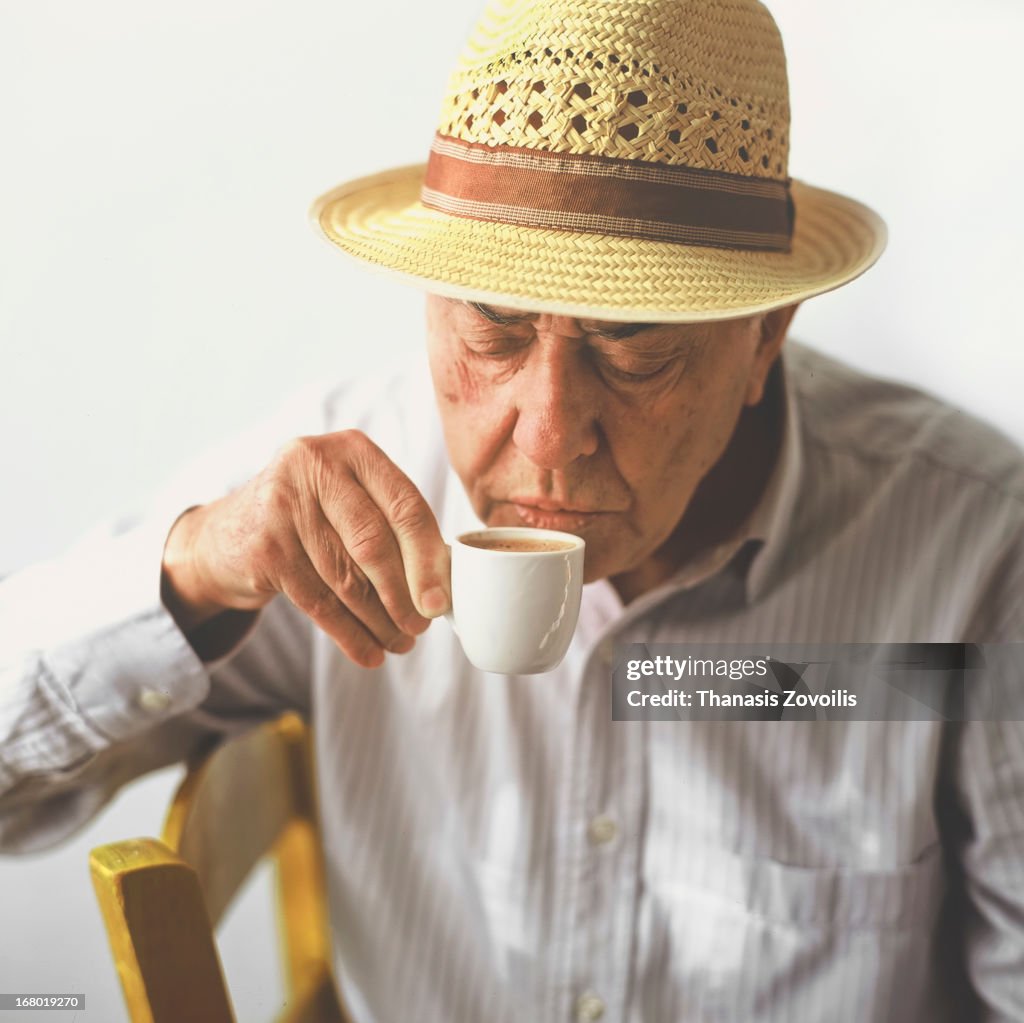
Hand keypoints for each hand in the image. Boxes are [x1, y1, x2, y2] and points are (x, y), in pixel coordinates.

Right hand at [161, 430, 450, 666]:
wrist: (228, 536)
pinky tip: (368, 652)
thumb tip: (444, 586)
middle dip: (403, 594)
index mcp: (353, 449)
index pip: (405, 506)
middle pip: (375, 543)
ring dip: (378, 621)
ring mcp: (283, 504)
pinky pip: (318, 601)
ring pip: (346, 578)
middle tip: (420, 627)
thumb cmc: (313, 520)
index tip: (441, 601)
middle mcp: (315, 465)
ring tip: (399, 644)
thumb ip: (394, 525)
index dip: (427, 559)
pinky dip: (348, 633)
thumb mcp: (351, 502)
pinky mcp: (264, 546)